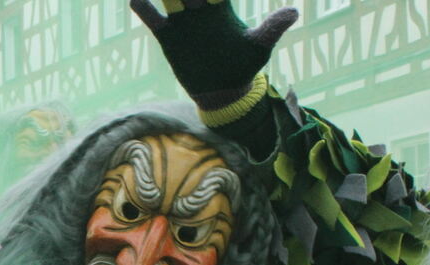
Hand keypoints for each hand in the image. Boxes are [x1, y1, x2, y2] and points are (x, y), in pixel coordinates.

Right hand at [130, 0, 296, 104]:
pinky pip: (154, 19)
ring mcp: (183, 22)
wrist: (222, 90)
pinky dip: (145, 9)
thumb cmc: (243, 66)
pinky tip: (136, 0)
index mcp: (222, 7)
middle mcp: (200, 10)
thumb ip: (271, 28)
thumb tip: (293, 12)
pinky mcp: (169, 37)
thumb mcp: (259, 47)